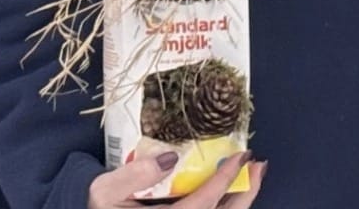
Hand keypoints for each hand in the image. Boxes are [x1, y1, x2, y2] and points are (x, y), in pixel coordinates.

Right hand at [88, 142, 263, 206]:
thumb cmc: (98, 208)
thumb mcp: (104, 190)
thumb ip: (134, 174)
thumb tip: (172, 156)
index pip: (203, 204)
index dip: (226, 180)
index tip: (243, 156)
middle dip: (246, 194)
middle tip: (260, 166)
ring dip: (242, 200)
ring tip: (254, 176)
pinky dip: (227, 207)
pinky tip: (234, 191)